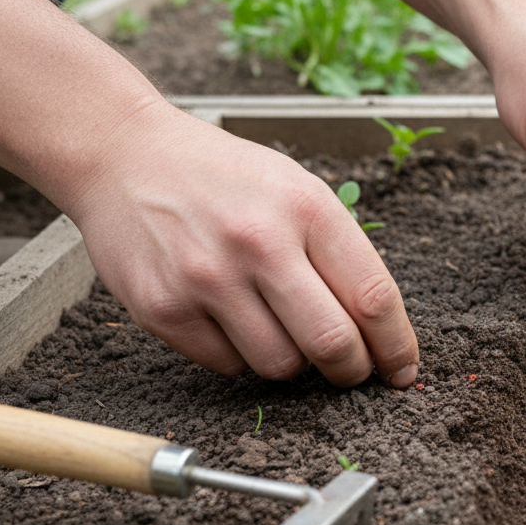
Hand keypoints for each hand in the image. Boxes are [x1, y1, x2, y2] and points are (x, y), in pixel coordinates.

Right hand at [63, 104, 418, 386]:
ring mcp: (206, 277)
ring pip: (279, 365)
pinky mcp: (162, 306)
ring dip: (291, 362)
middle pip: (333, 344)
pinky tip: (228, 318)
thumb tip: (380, 331)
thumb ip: (338, 254)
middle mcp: (258, 242)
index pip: (374, 298)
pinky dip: (238, 355)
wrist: (123, 153)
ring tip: (279, 328)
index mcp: (306, 208)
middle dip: (352, 370)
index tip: (402, 370)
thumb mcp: (297, 190)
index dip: (397, 346)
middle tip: (351, 371)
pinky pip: (226, 365)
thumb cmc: (224, 177)